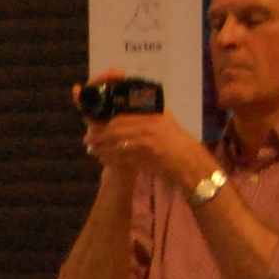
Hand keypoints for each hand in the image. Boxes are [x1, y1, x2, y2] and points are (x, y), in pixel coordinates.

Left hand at [76, 81, 210, 187]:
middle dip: (99, 135)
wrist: (190, 164)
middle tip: (88, 140)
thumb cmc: (178, 146)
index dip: (105, 122)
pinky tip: (103, 160)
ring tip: (93, 150)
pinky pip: (121, 156)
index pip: (123, 116)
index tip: (94, 126)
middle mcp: (150, 124)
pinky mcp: (146, 153)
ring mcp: (148, 138)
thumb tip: (122, 117)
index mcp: (153, 115)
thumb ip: (146, 118)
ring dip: (101, 147)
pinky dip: (110, 159)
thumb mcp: (164, 124)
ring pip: (116, 142)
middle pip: (116, 128)